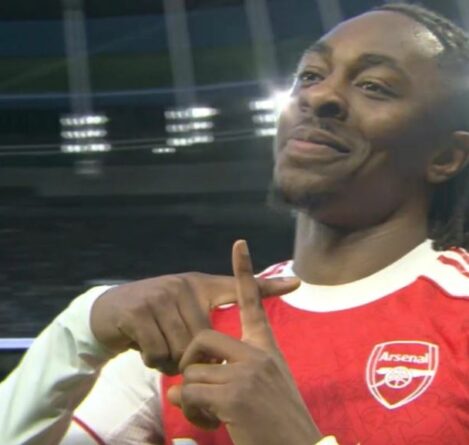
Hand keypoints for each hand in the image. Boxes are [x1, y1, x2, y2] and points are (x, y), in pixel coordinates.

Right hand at [90, 266, 298, 374]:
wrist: (110, 313)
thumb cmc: (155, 316)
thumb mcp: (183, 313)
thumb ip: (206, 326)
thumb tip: (230, 350)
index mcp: (201, 286)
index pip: (239, 288)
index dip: (269, 285)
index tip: (297, 282)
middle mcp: (184, 286)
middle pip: (205, 339)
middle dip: (193, 359)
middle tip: (178, 358)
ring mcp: (161, 295)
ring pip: (181, 349)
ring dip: (170, 361)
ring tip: (160, 348)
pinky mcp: (140, 311)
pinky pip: (158, 352)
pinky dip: (152, 360)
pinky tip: (145, 347)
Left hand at [168, 240, 321, 444]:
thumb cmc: (278, 421)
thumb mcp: (259, 389)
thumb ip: (221, 379)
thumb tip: (177, 385)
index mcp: (266, 348)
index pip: (253, 301)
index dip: (245, 272)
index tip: (239, 244)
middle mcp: (258, 354)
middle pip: (203, 336)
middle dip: (189, 360)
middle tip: (190, 383)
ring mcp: (248, 373)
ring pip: (192, 370)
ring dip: (191, 396)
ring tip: (208, 414)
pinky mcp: (236, 396)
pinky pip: (191, 392)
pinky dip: (191, 410)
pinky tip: (209, 423)